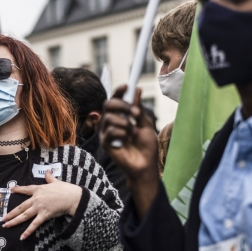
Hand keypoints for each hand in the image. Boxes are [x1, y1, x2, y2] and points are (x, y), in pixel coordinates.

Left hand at [2, 170, 81, 239]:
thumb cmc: (66, 189)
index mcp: (39, 189)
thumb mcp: (56, 181)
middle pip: (21, 207)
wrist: (72, 197)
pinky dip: (28, 231)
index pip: (26, 189)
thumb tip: (47, 171)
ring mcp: (39, 207)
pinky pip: (34, 225)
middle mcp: (36, 199)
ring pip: (24, 216)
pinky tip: (22, 237)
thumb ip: (50, 177)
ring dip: (14, 221)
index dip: (18, 190)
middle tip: (3, 218)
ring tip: (6, 226)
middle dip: (11, 213)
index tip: (11, 190)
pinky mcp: (44, 215)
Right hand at [100, 86, 159, 218]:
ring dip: (125, 123)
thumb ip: (138, 108)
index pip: (115, 99)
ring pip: (109, 118)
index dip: (119, 91)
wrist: (146, 165)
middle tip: (134, 112)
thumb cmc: (146, 146)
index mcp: (120, 116)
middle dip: (121, 105)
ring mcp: (107, 133)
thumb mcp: (145, 124)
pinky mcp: (105, 143)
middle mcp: (111, 122)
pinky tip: (126, 141)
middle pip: (107, 104)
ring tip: (132, 133)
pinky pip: (110, 131)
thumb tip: (136, 90)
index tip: (127, 85)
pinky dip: (121, 134)